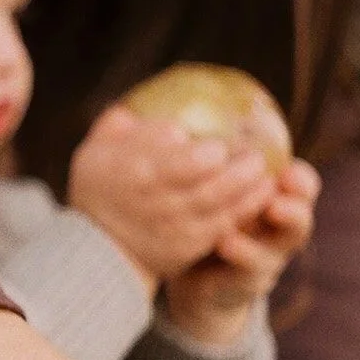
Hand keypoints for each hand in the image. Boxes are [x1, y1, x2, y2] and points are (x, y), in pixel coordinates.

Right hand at [68, 107, 278, 285]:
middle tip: (256, 157)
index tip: (218, 147)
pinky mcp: (188, 248)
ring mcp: (177, 229)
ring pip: (224, 208)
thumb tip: (150, 111)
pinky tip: (259, 197)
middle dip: (243, 171)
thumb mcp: (95, 152)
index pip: (187, 164)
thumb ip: (120, 126)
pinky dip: (245, 212)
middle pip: (213, 187)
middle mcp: (161, 204)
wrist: (98, 249)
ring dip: (251, 191)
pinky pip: (225, 228)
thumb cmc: (99, 191)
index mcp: (140, 174)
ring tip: (264, 175)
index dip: (211, 155)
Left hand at [162, 159, 319, 345]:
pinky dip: (242, 254)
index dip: (300, 177)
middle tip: (282, 193)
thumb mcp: (203, 191)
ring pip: (286, 241)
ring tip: (267, 212)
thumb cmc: (203, 221)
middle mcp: (277, 226)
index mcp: (270, 197)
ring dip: (277, 228)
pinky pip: (251, 268)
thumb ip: (192, 161)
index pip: (299, 183)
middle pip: (301, 211)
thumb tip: (132, 122)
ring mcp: (268, 254)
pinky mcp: (248, 279)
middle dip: (296, 202)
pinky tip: (225, 242)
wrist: (196, 279)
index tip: (288, 170)